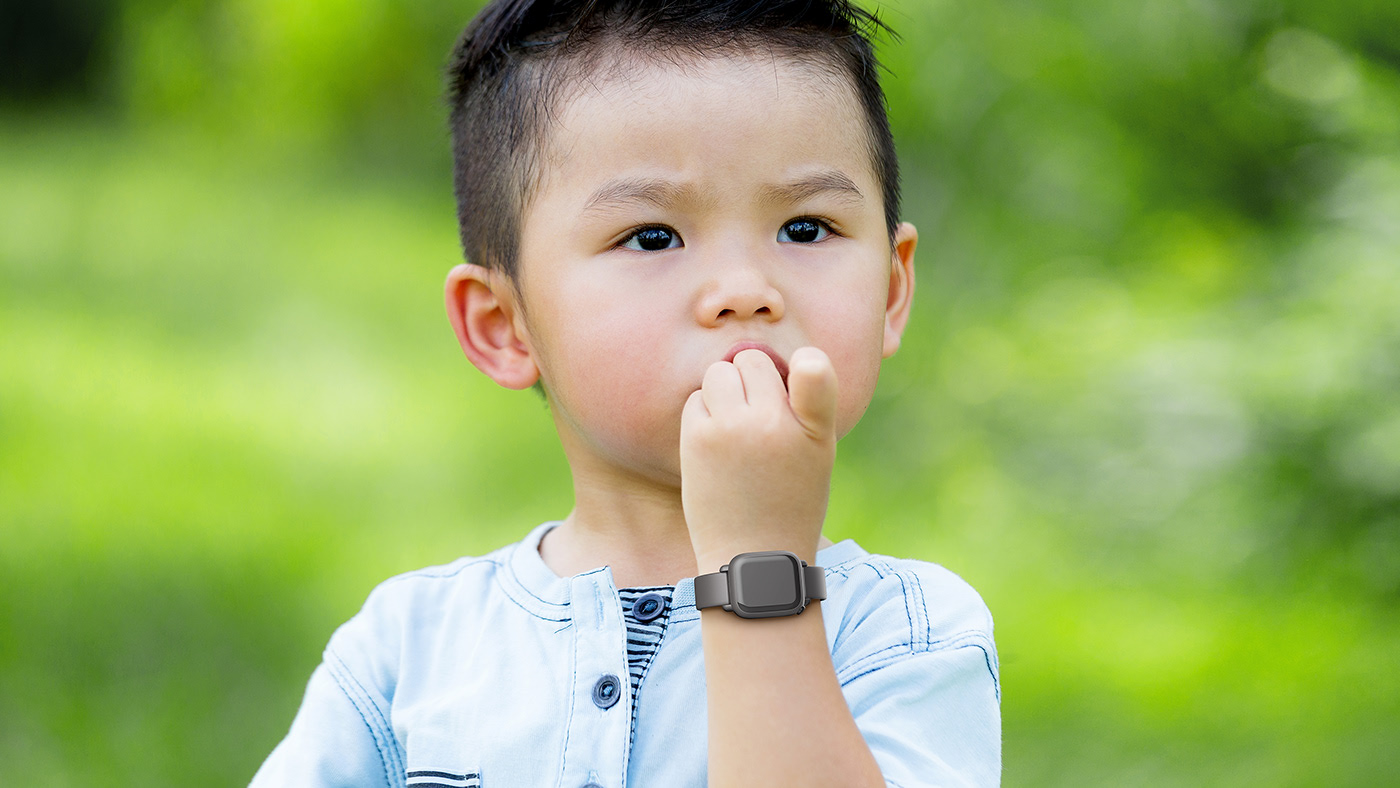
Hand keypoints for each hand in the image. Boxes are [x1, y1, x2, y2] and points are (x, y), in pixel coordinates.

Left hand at [680, 346, 838, 568]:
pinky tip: (716, 443)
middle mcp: (773, 422)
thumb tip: (754, 358)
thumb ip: (804, 402)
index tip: (803, 370)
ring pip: (719, 373)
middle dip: (751, 378)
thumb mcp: (818, 452)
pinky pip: (695, 399)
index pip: (815, 368)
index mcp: (814, 427)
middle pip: (751, 360)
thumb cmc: (790, 501)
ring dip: (723, 391)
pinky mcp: (698, 438)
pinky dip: (703, 412)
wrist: (753, 555)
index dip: (807, 363)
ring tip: (735, 428)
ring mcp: (732, 428)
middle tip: (758, 417)